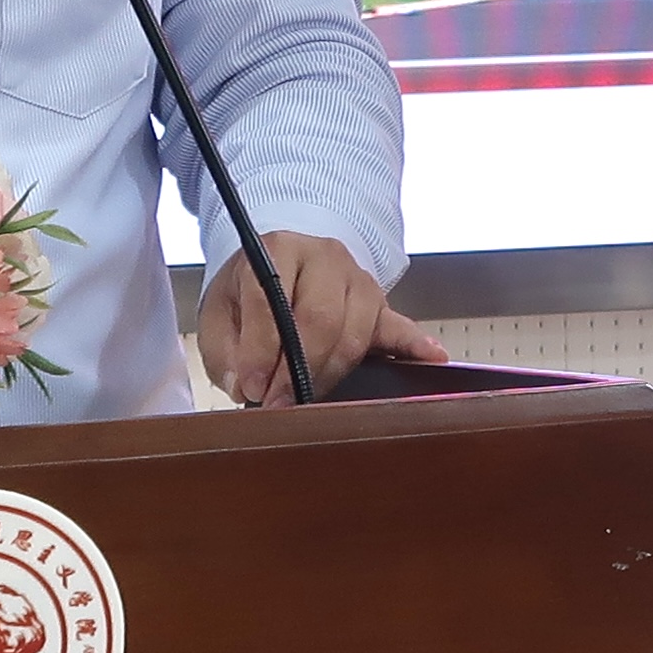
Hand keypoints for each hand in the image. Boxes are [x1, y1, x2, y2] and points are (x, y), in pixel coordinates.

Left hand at [197, 231, 446, 407]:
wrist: (281, 272)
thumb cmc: (248, 296)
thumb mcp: (220, 314)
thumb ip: (225, 350)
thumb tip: (245, 385)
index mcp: (277, 248)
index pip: (270, 298)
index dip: (261, 348)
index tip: (252, 387)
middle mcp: (323, 257)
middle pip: (319, 317)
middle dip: (297, 368)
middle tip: (279, 403)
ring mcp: (358, 280)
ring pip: (354, 332)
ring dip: (330, 373)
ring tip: (309, 399)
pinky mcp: (382, 306)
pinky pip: (402, 328)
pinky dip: (416, 345)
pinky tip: (433, 359)